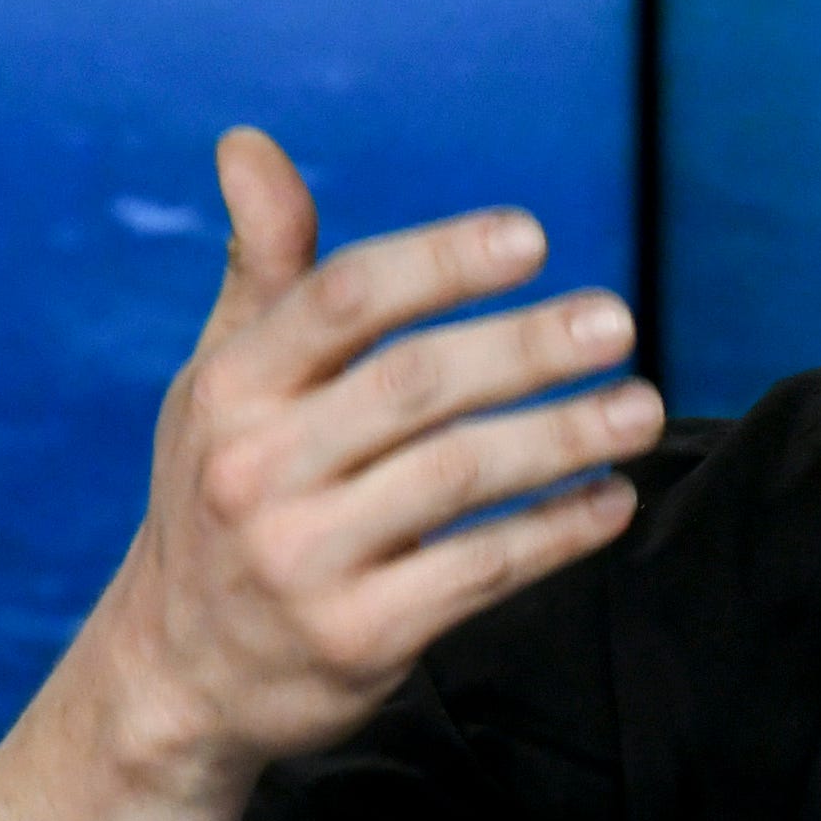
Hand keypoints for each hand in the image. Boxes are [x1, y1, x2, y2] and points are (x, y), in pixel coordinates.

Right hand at [91, 127, 661, 789]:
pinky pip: (481, 571)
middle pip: (415, 385)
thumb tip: (248, 142)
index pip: (341, 300)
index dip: (440, 261)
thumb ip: (265, 269)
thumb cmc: (225, 494)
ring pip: (460, 477)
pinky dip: (557, 533)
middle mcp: (256, 470)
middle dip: (527, 347)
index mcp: (231, 388)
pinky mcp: (357, 639)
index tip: (533, 237)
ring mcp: (305, 560)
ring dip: (565, 437)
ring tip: (642, 409)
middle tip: (616, 324)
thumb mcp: (222, 381)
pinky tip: (612, 500)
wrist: (177, 677)